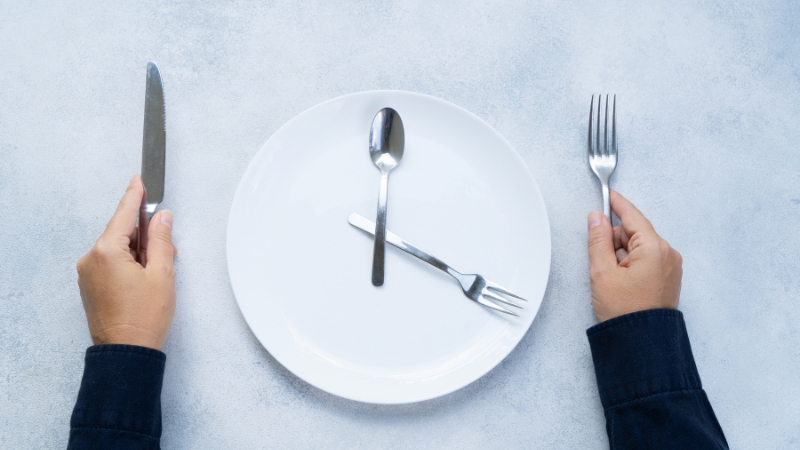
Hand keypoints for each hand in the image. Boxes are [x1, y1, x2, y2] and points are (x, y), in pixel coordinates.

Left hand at [76, 175, 176, 349]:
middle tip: (166, 248)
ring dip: (138, 252)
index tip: (140, 180)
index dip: (135, 195)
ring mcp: (87, 273)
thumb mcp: (162, 273)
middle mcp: (91, 259)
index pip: (124, 214)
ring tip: (158, 271)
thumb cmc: (144, 318)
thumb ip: (160, 240)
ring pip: (117, 249)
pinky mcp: (90, 286)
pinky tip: (145, 277)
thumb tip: (161, 218)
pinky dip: (128, 263)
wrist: (126, 352)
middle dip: (145, 235)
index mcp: (106, 251)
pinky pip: (110, 263)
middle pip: (121, 232)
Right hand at [586, 190, 681, 321]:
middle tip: (601, 263)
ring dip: (622, 254)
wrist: (642, 344)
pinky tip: (621, 281)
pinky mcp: (668, 278)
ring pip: (639, 247)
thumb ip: (598, 240)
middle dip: (615, 240)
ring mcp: (671, 267)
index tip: (607, 194)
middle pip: (634, 232)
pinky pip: (647, 260)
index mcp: (654, 248)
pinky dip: (630, 264)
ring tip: (612, 279)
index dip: (617, 204)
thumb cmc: (624, 311)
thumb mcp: (602, 272)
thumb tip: (597, 218)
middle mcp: (668, 254)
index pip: (632, 216)